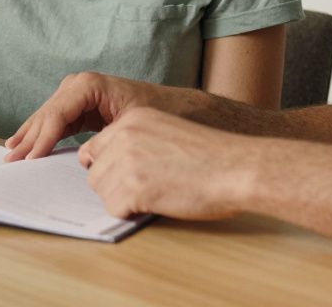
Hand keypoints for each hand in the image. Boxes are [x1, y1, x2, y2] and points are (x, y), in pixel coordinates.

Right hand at [4, 72, 196, 160]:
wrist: (178, 107)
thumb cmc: (160, 114)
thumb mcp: (132, 125)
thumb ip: (105, 139)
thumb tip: (85, 158)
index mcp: (90, 85)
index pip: (56, 114)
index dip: (41, 138)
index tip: (30, 160)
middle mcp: (79, 84)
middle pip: (46, 114)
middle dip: (28, 138)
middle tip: (10, 160)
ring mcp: (78, 92)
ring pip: (46, 117)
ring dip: (29, 136)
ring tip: (10, 153)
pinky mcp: (80, 104)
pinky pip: (55, 120)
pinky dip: (41, 133)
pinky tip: (26, 144)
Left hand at [77, 107, 255, 220]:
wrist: (237, 168)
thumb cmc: (213, 156)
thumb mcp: (168, 132)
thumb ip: (137, 142)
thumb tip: (109, 167)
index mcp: (134, 118)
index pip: (95, 147)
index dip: (107, 167)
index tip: (124, 177)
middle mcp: (125, 135)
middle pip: (94, 171)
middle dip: (113, 186)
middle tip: (143, 191)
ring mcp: (127, 161)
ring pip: (101, 191)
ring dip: (122, 200)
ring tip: (154, 196)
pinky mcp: (134, 187)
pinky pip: (114, 208)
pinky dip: (130, 213)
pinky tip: (155, 205)